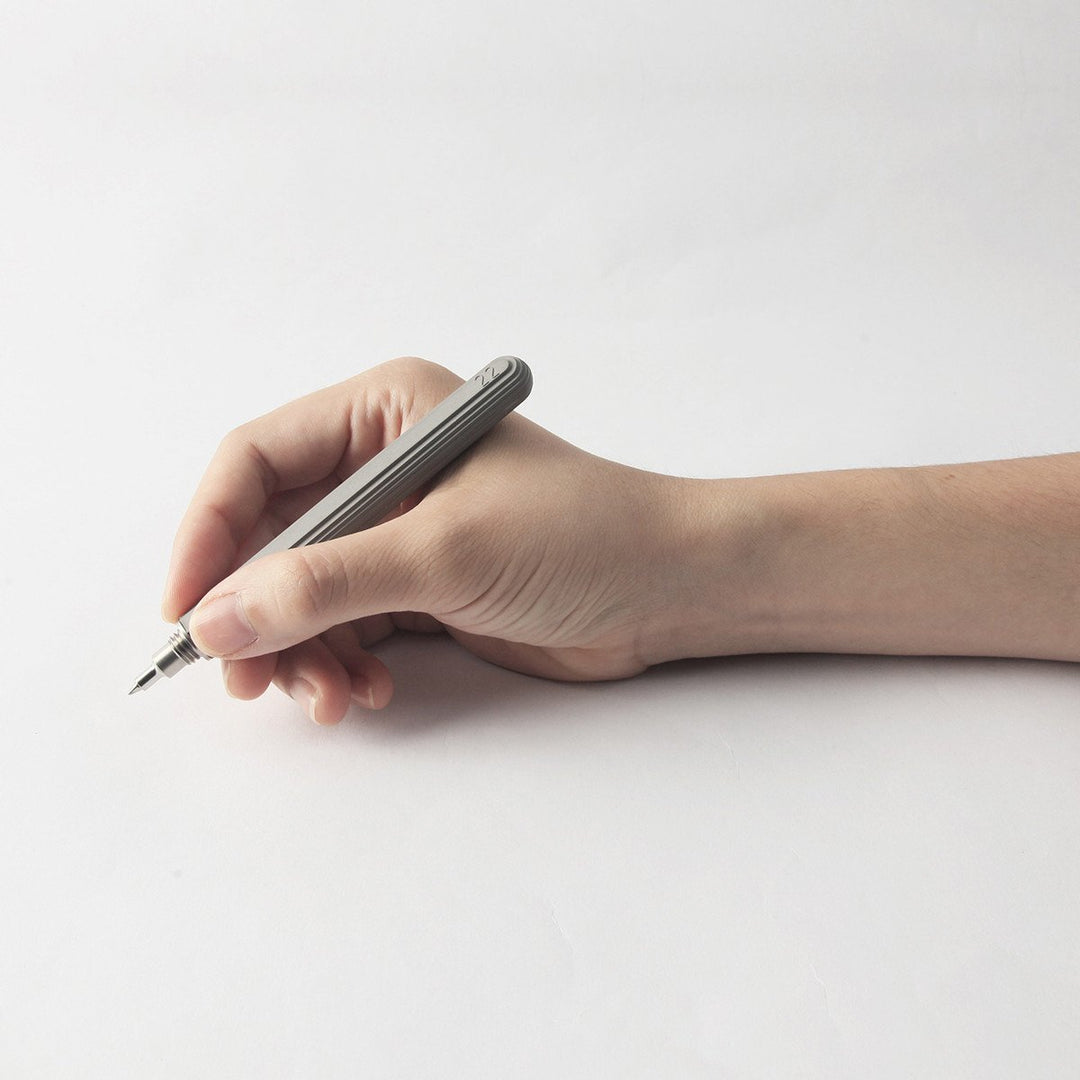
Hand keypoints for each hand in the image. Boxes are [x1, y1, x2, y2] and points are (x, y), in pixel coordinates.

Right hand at [161, 357, 711, 722]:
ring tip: (326, 697)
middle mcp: (383, 463)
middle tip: (246, 679)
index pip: (256, 461)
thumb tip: (216, 620)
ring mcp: (400, 527)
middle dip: (255, 610)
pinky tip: (364, 693)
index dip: (208, 533)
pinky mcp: (419, 583)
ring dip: (300, 649)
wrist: (670, 589)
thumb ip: (325, 583)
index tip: (185, 610)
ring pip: (303, 590)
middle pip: (272, 535)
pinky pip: (345, 623)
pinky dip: (340, 662)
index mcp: (384, 412)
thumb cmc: (579, 538)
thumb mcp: (442, 553)